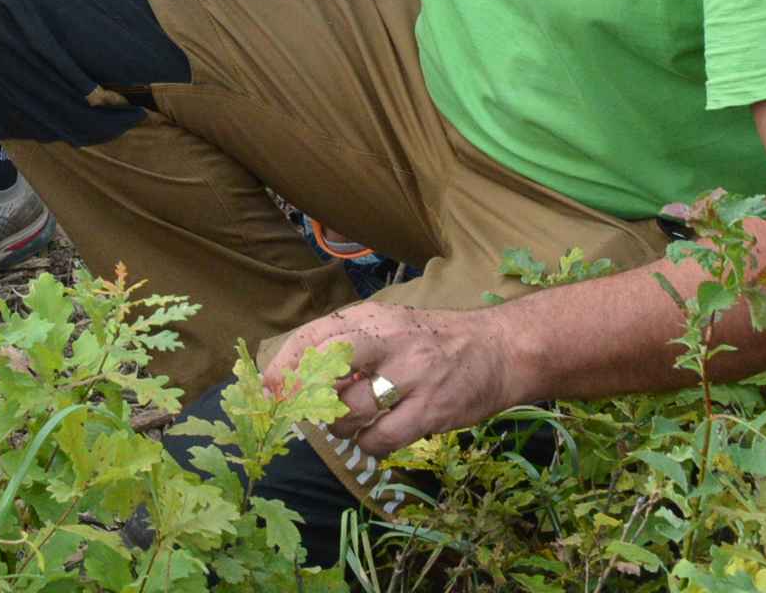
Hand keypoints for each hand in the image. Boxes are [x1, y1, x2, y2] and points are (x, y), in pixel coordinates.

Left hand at [264, 301, 514, 457]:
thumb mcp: (389, 326)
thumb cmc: (432, 341)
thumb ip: (348, 344)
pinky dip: (368, 445)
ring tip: (350, 422)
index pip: (314, 337)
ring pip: (350, 411)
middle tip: (300, 412)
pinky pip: (381, 439)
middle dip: (304, 396)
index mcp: (372, 318)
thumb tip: (297, 374)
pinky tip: (374, 439)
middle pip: (327, 369)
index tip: (266, 388)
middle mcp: (389, 342)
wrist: (499, 349)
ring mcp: (412, 377)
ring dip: (340, 426)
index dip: (284, 366)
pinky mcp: (431, 411)